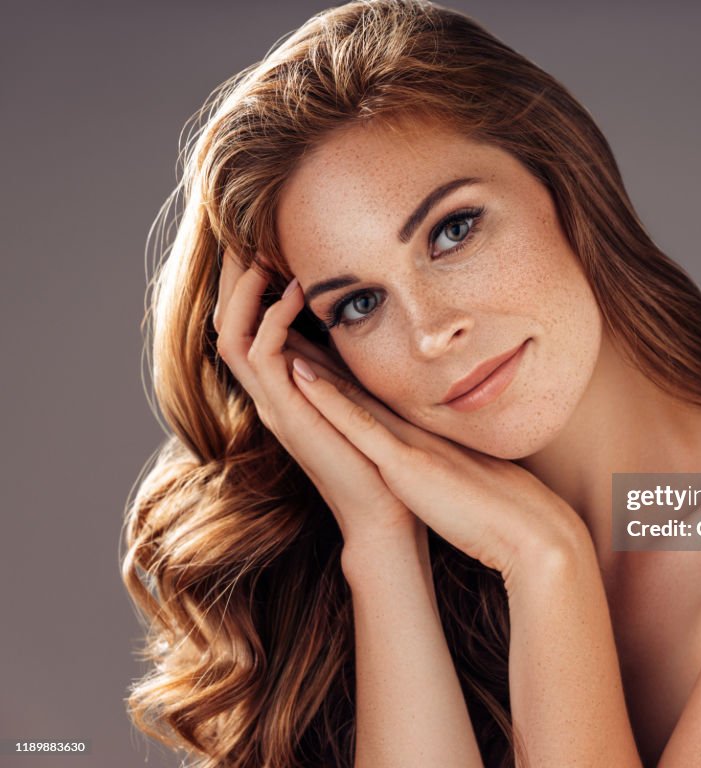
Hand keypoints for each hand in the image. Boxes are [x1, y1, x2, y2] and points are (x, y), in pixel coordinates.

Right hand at [212, 249, 419, 545]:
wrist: (386, 514)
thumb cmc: (381, 456)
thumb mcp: (359, 396)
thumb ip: (348, 365)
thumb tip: (359, 325)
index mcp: (284, 387)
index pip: (247, 324)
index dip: (251, 283)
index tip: (272, 240)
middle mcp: (270, 393)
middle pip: (227, 322)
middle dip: (236, 275)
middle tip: (250, 231)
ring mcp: (273, 404)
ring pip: (230, 333)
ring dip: (244, 289)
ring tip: (266, 251)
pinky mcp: (288, 414)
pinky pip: (260, 354)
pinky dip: (273, 317)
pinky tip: (299, 291)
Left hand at [287, 345, 590, 579]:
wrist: (528, 533)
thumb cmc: (502, 514)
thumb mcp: (465, 481)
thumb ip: (446, 467)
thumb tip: (438, 468)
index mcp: (423, 438)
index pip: (375, 399)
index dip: (341, 372)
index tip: (311, 347)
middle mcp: (412, 432)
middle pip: (355, 387)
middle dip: (317, 356)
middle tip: (281, 322)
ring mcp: (408, 443)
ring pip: (349, 395)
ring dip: (312, 364)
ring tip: (276, 332)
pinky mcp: (405, 463)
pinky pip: (358, 425)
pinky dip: (328, 399)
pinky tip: (300, 375)